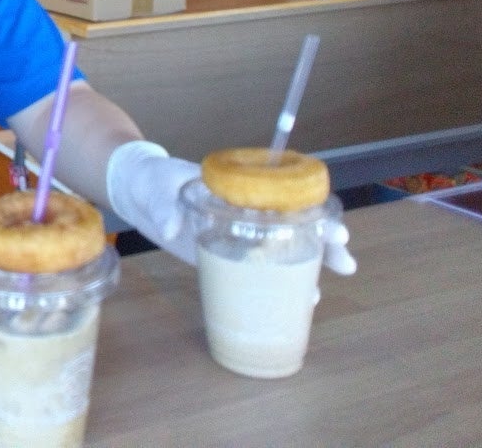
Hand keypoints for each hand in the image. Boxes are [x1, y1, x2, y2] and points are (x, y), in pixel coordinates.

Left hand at [106, 141, 357, 274]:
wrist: (136, 193)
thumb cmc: (153, 178)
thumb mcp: (158, 184)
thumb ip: (166, 204)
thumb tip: (171, 226)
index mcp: (240, 186)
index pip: (287, 194)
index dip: (314, 209)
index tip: (333, 226)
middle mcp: (245, 209)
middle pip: (294, 224)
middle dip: (323, 242)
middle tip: (345, 262)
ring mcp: (235, 233)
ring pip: (279, 249)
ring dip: (304, 269)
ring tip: (317, 295)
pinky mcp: (219, 253)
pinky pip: (252, 269)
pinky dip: (273, 285)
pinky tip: (291, 302)